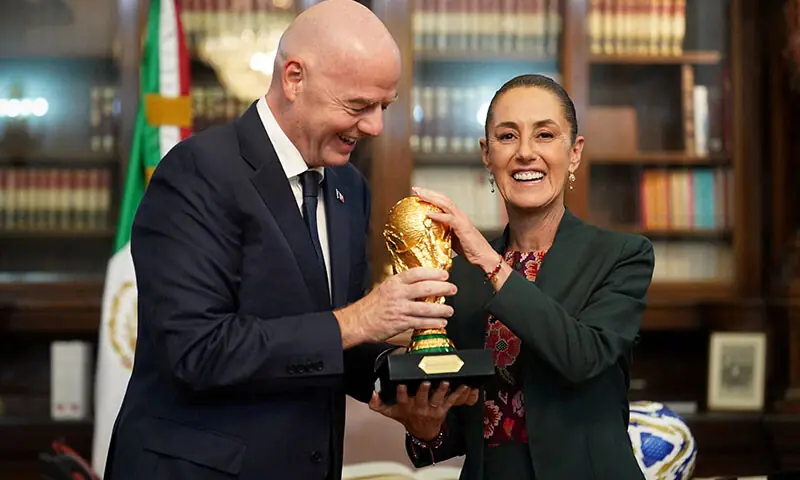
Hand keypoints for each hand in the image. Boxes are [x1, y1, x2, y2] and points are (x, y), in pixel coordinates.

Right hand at [334, 267, 456, 347]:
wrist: (357, 322)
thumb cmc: (371, 306)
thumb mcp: (385, 288)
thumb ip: (402, 286)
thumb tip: (421, 284)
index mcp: (394, 283)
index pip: (417, 273)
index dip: (433, 273)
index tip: (444, 274)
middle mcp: (398, 294)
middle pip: (425, 288)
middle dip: (443, 288)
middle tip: (452, 289)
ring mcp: (400, 308)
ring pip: (426, 307)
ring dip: (441, 309)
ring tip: (450, 310)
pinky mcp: (401, 323)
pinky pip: (421, 322)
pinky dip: (433, 323)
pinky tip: (440, 322)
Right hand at [368, 381, 479, 440]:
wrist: (422, 432)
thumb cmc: (406, 417)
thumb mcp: (390, 412)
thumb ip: (377, 404)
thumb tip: (372, 393)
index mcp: (406, 406)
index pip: (402, 399)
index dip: (401, 392)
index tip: (402, 385)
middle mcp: (419, 408)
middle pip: (421, 398)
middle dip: (423, 389)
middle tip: (425, 381)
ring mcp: (432, 409)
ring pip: (437, 399)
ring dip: (441, 390)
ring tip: (445, 382)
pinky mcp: (443, 409)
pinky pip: (451, 401)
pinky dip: (458, 393)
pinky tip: (464, 386)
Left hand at [412, 187, 500, 271]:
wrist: (484, 257)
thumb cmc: (470, 250)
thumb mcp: (452, 238)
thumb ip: (443, 232)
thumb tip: (429, 231)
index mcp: (457, 216)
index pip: (443, 201)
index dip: (431, 196)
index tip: (418, 193)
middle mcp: (460, 214)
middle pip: (443, 198)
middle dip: (428, 192)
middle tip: (416, 189)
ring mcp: (462, 219)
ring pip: (445, 204)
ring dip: (431, 198)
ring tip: (420, 195)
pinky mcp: (462, 227)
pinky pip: (449, 218)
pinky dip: (438, 215)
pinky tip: (428, 213)